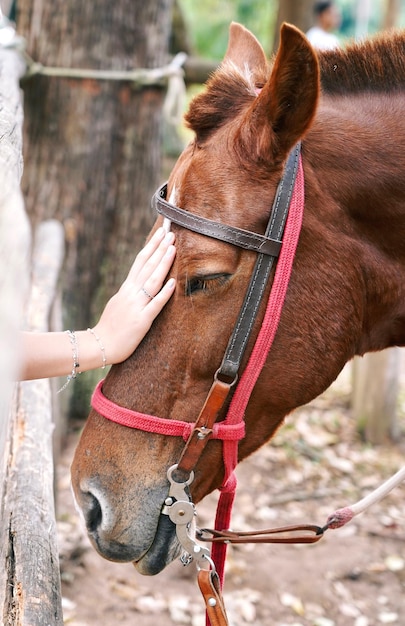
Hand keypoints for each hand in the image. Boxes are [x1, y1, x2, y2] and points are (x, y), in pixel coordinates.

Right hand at [92, 227, 175, 364]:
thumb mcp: (118, 303)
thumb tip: (139, 281)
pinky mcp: (141, 321)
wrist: (99, 346)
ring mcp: (136, 306)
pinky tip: (174, 283)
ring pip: (152, 281)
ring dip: (163, 264)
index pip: (140, 262)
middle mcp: (131, 293)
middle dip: (160, 248)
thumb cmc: (110, 327)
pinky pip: (155, 305)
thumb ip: (130, 292)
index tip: (161, 233)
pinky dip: (164, 293)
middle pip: (147, 266)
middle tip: (170, 232)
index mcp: (126, 288)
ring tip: (173, 248)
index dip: (152, 246)